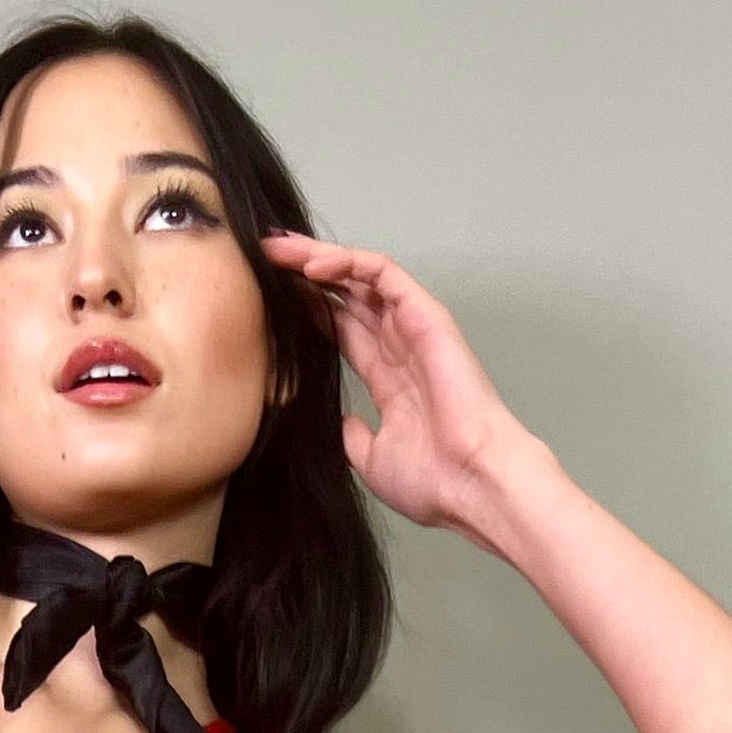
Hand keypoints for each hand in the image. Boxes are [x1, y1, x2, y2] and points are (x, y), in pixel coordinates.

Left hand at [256, 232, 537, 536]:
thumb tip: (339, 421)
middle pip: (346, 295)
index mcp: (387, 378)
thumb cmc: (433, 480)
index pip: (340, 329)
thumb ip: (353, 435)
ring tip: (278, 249)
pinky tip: (312, 267)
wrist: (468, 483)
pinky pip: (383, 273)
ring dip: (319, 258)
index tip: (268, 297)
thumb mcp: (372, 459)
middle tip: (263, 257)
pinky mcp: (425, 314)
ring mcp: (412, 327)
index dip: (307, 309)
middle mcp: (399, 346)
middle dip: (304, 273)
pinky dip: (348, 262)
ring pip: (360, 275)